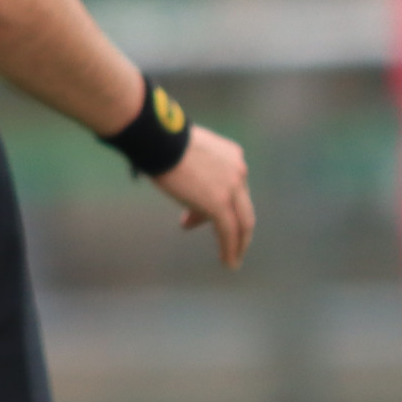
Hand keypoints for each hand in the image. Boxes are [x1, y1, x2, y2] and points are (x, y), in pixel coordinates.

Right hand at [156, 124, 254, 267]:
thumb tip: (188, 194)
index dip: (218, 202)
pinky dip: (231, 249)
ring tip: (231, 258)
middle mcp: (239, 170)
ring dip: (237, 242)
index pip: (232, 185)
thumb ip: (193, 172)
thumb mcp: (185, 154)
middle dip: (237, 226)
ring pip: (242, 222)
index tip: (194, 213)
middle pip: (243, 206)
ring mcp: (232, 188)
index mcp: (233, 155)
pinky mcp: (219, 204)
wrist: (158, 139)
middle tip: (231, 241)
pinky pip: (229, 231)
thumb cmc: (161, 141)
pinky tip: (229, 262)